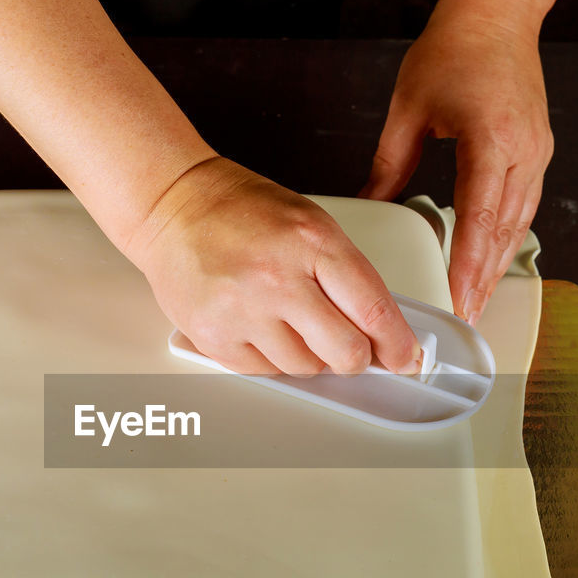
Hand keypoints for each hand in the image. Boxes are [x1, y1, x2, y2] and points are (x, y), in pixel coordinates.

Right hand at [125, 157, 421, 375]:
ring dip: (308, 355)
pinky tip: (259, 326)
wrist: (173, 205)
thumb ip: (345, 273)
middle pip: (345, 352)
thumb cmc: (239, 210)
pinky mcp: (215, 337)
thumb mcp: (309, 223)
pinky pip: (263, 372)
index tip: (405, 357)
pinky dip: (270, 358)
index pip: (374, 310)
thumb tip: (377, 328)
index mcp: (313, 242)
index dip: (397, 344)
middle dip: (355, 357)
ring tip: (287, 320)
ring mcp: (244, 311)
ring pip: (305, 368)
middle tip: (349, 347)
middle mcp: (279, 279)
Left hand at [359, 8, 553, 324]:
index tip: (459, 297)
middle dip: (484, 279)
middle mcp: (522, 150)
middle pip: (504, 231)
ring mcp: (536, 152)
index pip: (479, 216)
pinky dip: (506, 238)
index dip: (468, 264)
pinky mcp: (537, 152)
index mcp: (490, 138)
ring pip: (518, 224)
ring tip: (477, 300)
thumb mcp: (409, 108)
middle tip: (466, 316)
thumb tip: (370, 205)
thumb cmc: (457, 48)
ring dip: (498, 265)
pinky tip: (490, 259)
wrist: (497, 14)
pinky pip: (524, 207)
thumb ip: (389, 165)